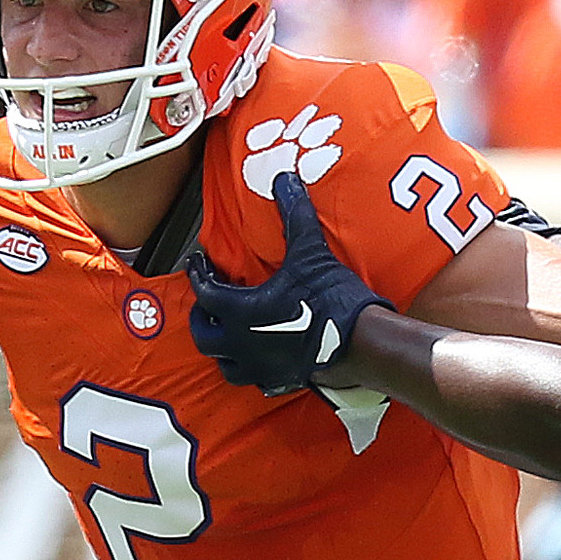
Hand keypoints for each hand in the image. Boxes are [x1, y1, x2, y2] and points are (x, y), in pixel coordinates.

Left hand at [186, 171, 391, 395]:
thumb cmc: (332, 300)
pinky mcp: (280, 380)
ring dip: (220, 346)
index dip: (198, 274)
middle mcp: (242, 343)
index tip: (198, 263)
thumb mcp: (311, 252)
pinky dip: (248, 367)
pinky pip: (253, 379)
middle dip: (203, 315)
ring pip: (222, 363)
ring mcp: (260, 367)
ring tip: (228, 331)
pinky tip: (258, 356)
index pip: (205, 292)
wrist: (362, 344)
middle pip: (204, 334)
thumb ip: (294, 215)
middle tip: (210, 300)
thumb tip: (284, 179)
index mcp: (241, 312)